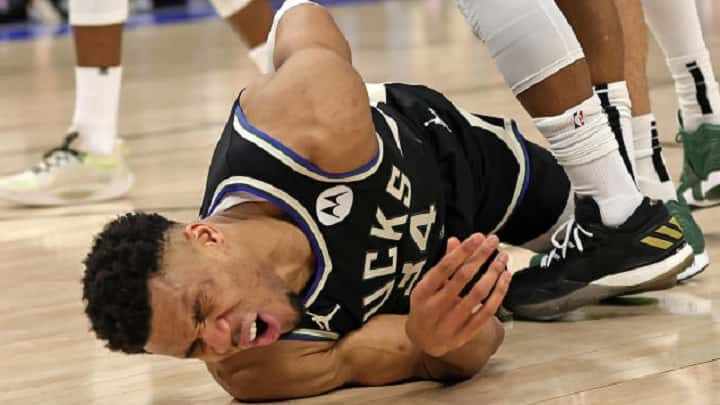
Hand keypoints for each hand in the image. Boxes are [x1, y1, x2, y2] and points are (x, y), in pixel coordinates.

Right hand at [406, 233, 510, 357]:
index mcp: (422, 292)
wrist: (423, 341)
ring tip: (503, 256)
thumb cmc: (425, 305)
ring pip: (477, 294)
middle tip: (493, 240)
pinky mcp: (466, 333)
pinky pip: (487, 311)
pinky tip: (505, 277)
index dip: (463, 251)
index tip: (478, 236)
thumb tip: (456, 240)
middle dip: (481, 256)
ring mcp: (451, 322)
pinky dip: (499, 293)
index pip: (444, 268)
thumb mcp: (427, 285)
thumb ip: (443, 264)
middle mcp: (435, 307)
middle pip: (463, 277)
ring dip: (493, 272)